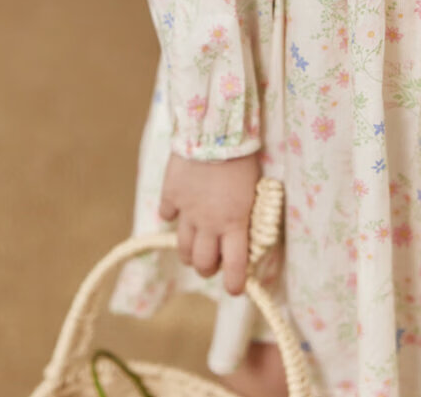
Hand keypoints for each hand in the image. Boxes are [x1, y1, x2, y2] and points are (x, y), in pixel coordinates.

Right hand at [158, 149, 261, 295]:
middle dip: (208, 268)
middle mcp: (209, 223)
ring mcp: (187, 211)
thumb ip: (246, 214)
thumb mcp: (254, 189)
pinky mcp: (171, 194)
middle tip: (213, 262)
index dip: (234, 283)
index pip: (234, 267)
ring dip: (190, 252)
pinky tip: (177, 210)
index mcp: (234, 223)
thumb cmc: (243, 157)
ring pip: (183, 247)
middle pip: (202, 263)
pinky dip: (171, 216)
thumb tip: (246, 231)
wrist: (214, 130)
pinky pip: (166, 214)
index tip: (234, 289)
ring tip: (195, 247)